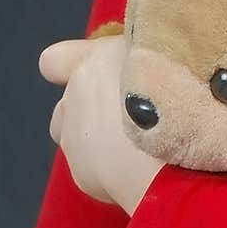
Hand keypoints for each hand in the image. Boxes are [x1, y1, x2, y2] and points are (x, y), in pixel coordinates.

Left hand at [39, 36, 162, 214]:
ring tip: (135, 142)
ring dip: (96, 137)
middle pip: (68, 103)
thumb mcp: (162, 51)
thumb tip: (147, 50)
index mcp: (91, 63)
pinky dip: (113, 168)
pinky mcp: (83, 177)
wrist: (170, 149)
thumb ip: (143, 51)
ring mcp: (74, 141)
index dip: (70, 64)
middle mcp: (73, 99)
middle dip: (91, 106)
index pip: (54, 61)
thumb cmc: (172, 90)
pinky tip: (143, 167)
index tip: (97, 70)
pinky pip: (93, 168)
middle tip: (130, 109)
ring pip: (75, 137)